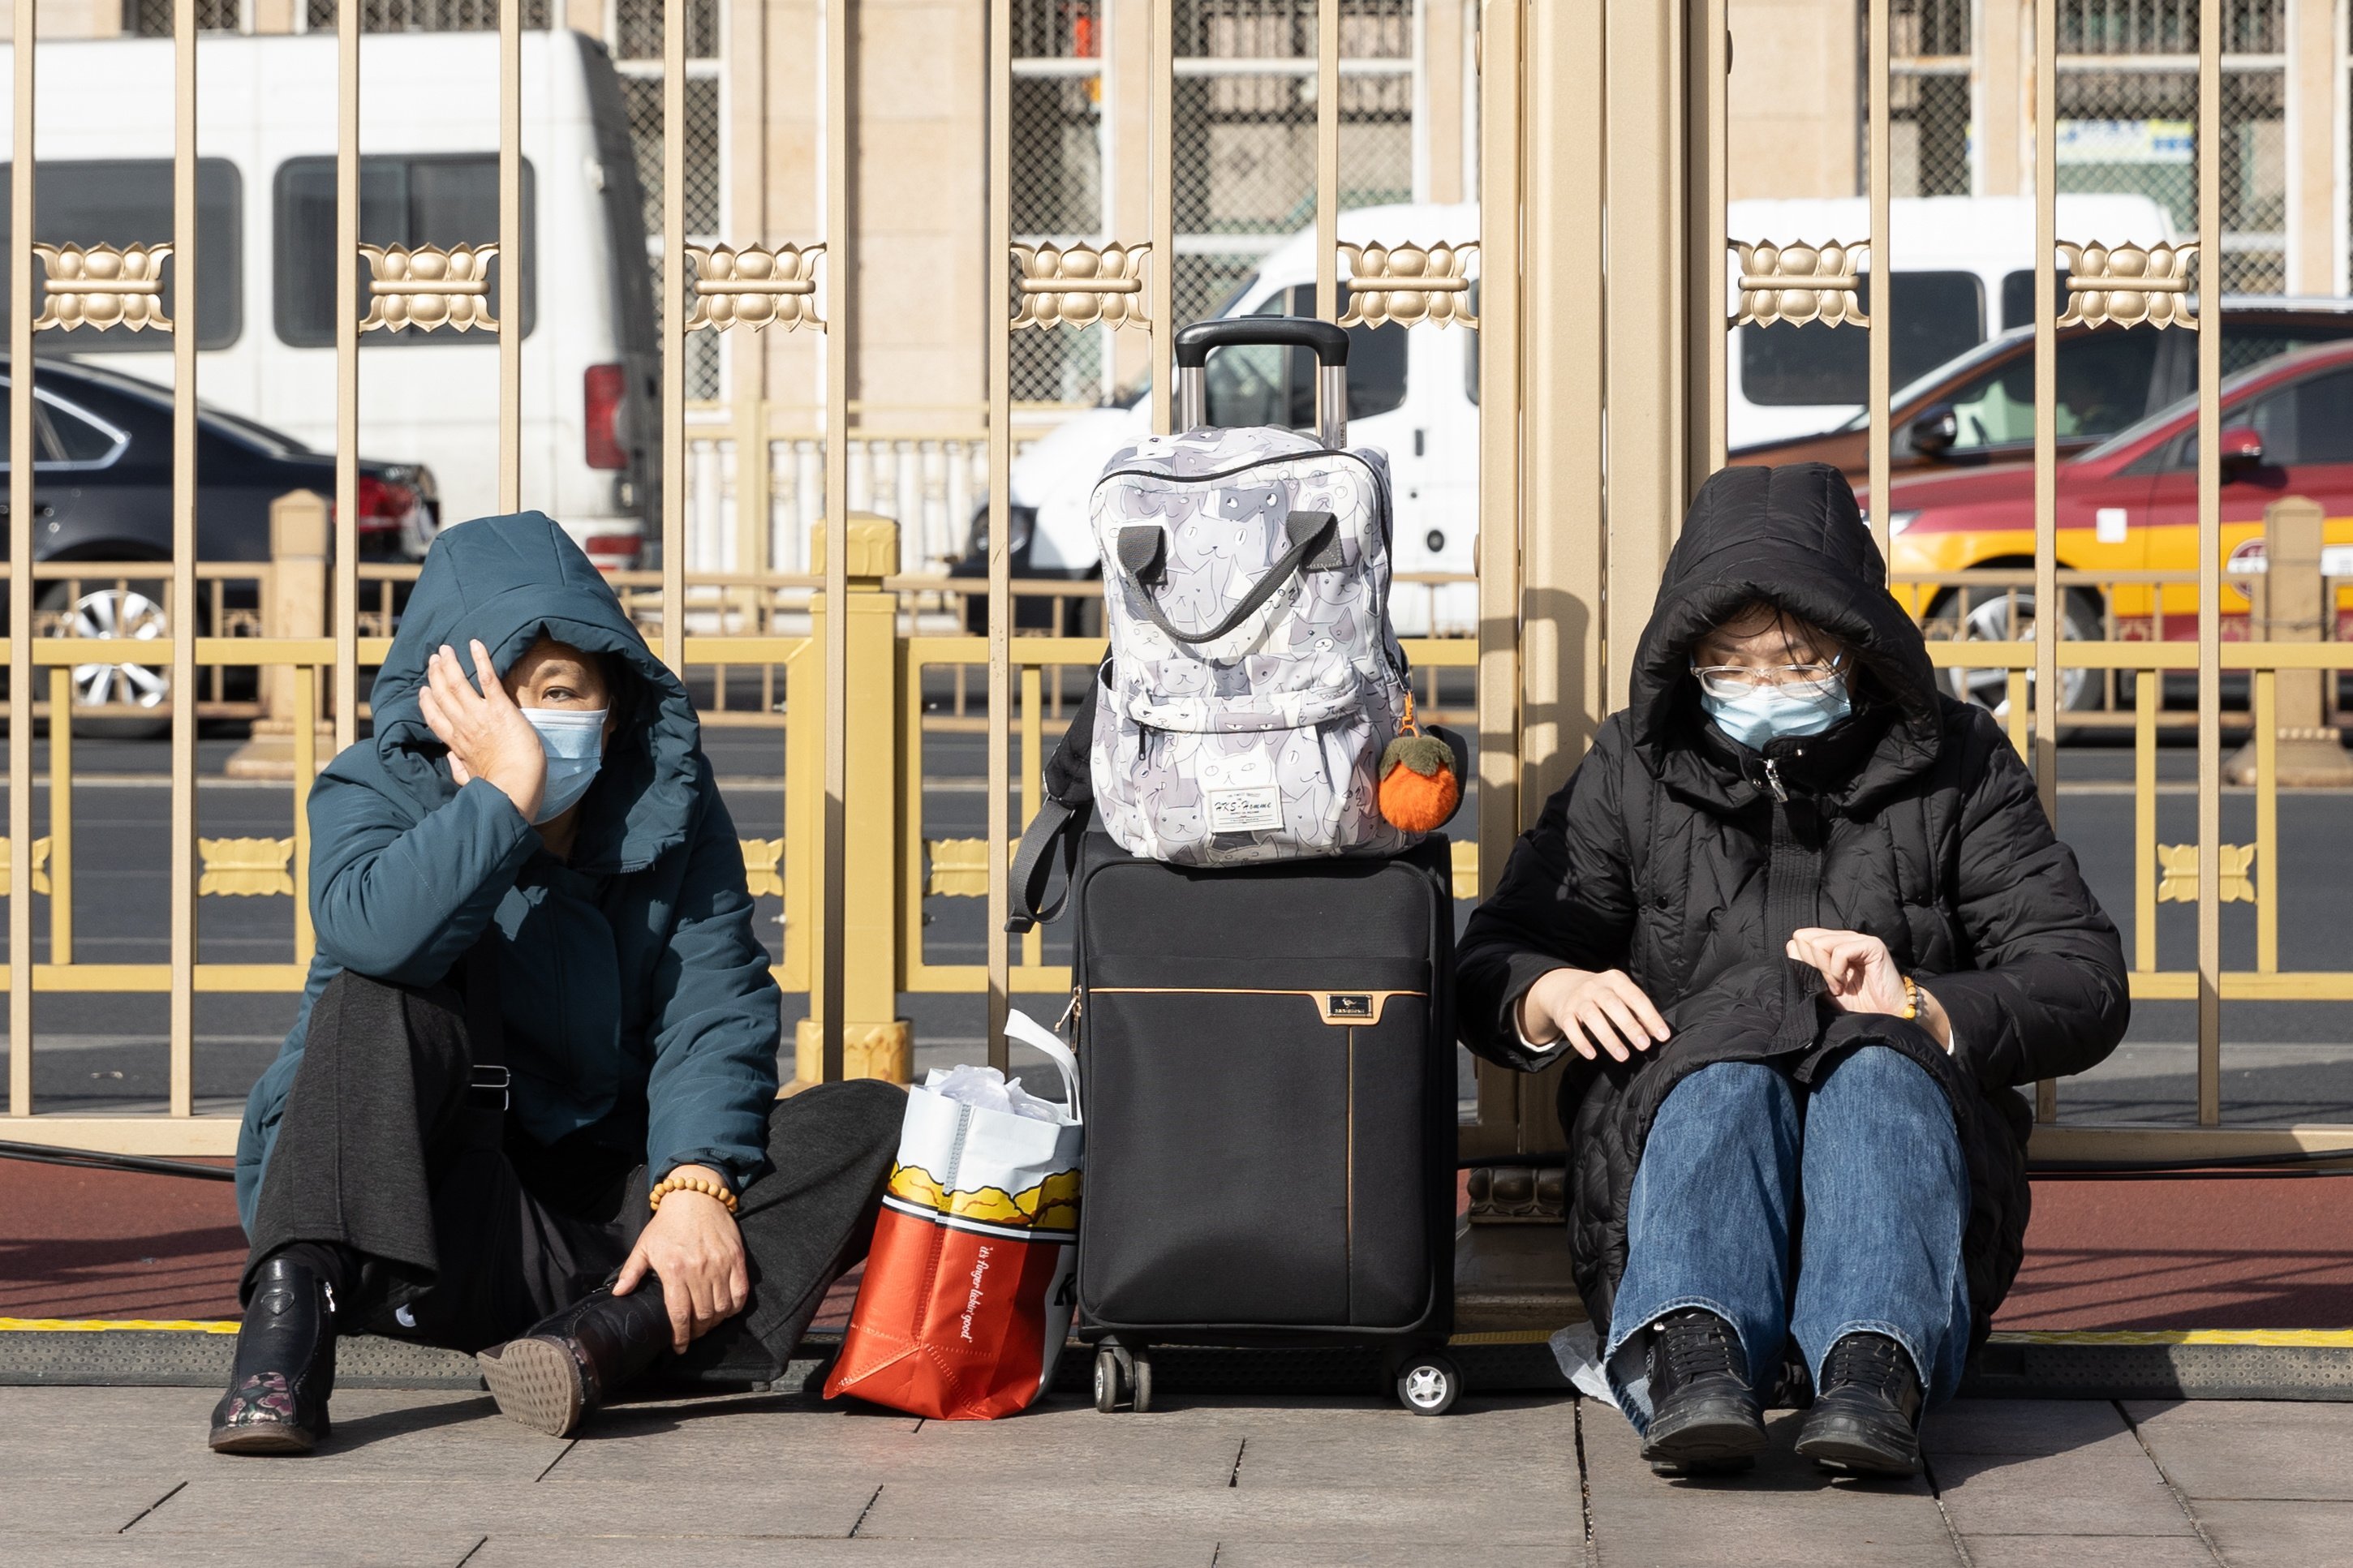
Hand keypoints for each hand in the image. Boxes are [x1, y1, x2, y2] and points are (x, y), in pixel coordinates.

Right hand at [417, 640, 545, 821]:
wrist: (515, 787)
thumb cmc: (499, 788)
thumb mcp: (470, 781)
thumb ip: (458, 768)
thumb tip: (451, 758)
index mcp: (456, 744)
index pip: (435, 718)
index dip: (427, 702)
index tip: (424, 690)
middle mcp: (463, 725)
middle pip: (443, 695)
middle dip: (436, 675)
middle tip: (434, 659)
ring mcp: (480, 715)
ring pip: (457, 683)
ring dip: (450, 663)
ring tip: (445, 649)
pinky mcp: (500, 708)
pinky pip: (487, 678)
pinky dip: (480, 659)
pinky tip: (475, 644)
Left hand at [615, 1165, 748, 1352]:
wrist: (695, 1196)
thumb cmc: (667, 1223)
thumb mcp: (644, 1245)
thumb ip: (631, 1271)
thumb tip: (617, 1294)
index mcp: (674, 1270)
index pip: (679, 1314)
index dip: (680, 1337)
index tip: (679, 1347)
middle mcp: (699, 1270)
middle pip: (703, 1316)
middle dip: (697, 1332)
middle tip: (692, 1334)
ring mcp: (721, 1264)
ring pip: (723, 1308)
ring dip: (715, 1322)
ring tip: (707, 1323)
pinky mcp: (737, 1258)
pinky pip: (741, 1293)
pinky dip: (735, 1307)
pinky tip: (726, 1310)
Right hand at [1518, 967, 1670, 1062]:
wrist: (1564, 988)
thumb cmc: (1602, 996)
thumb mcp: (1620, 996)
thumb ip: (1637, 1012)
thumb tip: (1656, 1033)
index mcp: (1615, 980)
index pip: (1635, 997)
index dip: (1650, 1016)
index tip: (1663, 1036)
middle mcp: (1595, 986)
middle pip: (1613, 1004)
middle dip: (1630, 1026)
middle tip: (1644, 1046)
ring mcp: (1578, 999)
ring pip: (1592, 1016)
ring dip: (1608, 1038)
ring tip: (1623, 1056)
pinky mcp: (1563, 1013)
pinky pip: (1570, 1027)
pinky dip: (1581, 1042)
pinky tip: (1592, 1055)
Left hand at [1786, 927, 1952, 1048]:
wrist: (1886, 1016)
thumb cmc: (1856, 1004)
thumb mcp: (1823, 987)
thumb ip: (1807, 969)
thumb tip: (1790, 948)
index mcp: (1830, 945)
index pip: (1799, 938)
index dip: (1801, 961)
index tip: (1815, 982)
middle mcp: (1843, 938)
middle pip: (1804, 937)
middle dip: (1810, 965)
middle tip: (1827, 985)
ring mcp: (1857, 939)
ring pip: (1819, 943)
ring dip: (1824, 971)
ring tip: (1837, 987)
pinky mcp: (1871, 945)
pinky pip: (1840, 951)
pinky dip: (1837, 971)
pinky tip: (1844, 985)